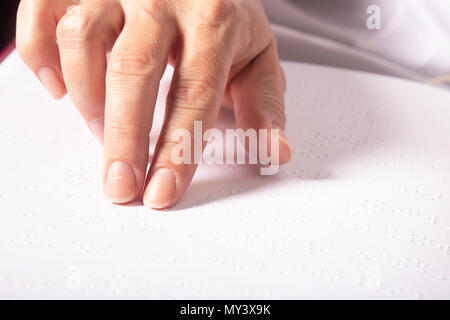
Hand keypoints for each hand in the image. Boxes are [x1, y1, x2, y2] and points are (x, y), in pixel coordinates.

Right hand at [16, 0, 291, 208]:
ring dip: (87, 100)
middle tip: (119, 187)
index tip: (161, 192)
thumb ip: (264, 104)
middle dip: (123, 138)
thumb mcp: (256, 57)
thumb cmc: (225, 17)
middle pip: (134, 71)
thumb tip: (276, 152)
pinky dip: (41, 55)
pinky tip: (61, 87)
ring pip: (83, 41)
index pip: (195, 92)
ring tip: (101, 132)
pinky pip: (43, 14)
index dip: (178, 149)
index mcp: (215, 18)